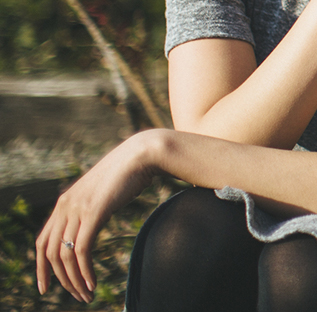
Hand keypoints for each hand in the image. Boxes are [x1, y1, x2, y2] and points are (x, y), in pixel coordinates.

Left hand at [36, 132, 161, 301]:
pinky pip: (82, 250)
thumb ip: (92, 206)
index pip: (42, 241)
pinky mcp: (93, 212)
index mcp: (64, 202)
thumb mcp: (102, 193)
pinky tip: (93, 283)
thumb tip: (94, 219)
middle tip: (75, 295)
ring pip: (65, 255)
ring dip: (74, 280)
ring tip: (86, 294)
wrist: (142, 154)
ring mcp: (78, 208)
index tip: (47, 286)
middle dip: (59, 279)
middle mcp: (64, 206)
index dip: (41, 266)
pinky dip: (85, 271)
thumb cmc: (129, 173)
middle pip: (50, 252)